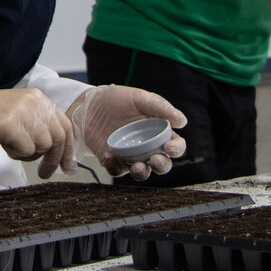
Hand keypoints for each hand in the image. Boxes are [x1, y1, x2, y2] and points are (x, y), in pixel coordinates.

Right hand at [0, 86, 74, 178]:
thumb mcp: (19, 114)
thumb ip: (39, 124)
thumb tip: (61, 150)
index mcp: (38, 97)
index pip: (65, 125)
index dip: (69, 149)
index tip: (66, 167)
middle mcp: (33, 101)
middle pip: (58, 138)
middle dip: (53, 160)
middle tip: (43, 174)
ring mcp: (22, 111)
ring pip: (43, 146)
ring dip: (28, 154)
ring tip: (10, 146)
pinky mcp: (10, 124)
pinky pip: (26, 150)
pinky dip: (15, 154)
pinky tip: (3, 144)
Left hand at [66, 85, 186, 179]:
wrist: (88, 104)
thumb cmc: (117, 99)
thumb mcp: (140, 98)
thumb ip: (161, 108)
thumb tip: (182, 121)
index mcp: (158, 133)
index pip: (175, 145)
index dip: (176, 149)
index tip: (169, 146)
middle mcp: (147, 148)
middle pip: (162, 163)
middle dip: (162, 165)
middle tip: (155, 160)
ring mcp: (130, 156)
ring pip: (142, 172)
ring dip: (143, 173)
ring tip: (139, 167)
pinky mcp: (112, 160)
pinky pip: (116, 169)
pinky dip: (115, 166)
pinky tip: (110, 156)